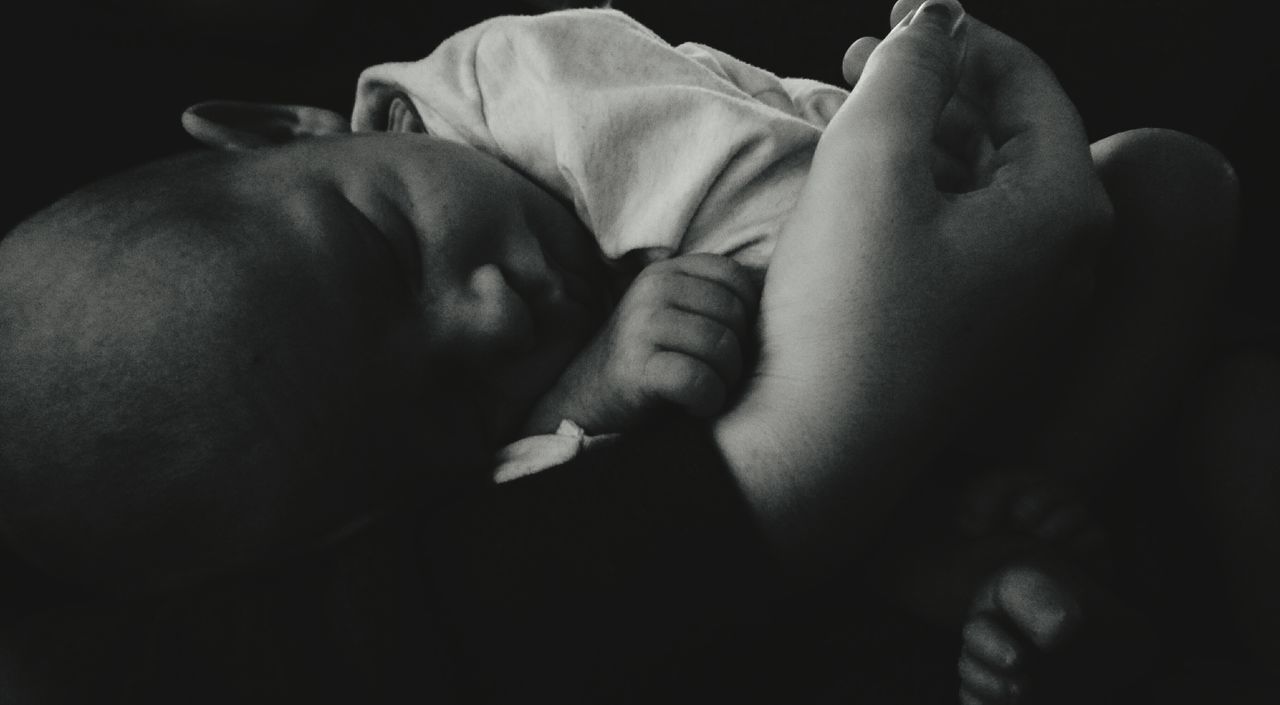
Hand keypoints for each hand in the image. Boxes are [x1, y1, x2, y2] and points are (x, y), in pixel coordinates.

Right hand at [523, 252, 757, 434]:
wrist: (585, 402)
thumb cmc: (646, 362)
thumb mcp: (673, 316)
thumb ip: (711, 301)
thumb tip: (781, 296)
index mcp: (666, 272)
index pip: (736, 278)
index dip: (747, 316)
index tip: (727, 345)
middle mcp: (652, 290)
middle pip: (734, 315)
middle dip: (738, 355)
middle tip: (717, 377)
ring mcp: (641, 326)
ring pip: (721, 347)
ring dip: (724, 382)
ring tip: (706, 392)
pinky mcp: (636, 367)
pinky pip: (697, 380)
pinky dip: (706, 401)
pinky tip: (694, 407)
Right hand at [715, 0, 1112, 571]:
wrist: (818, 452)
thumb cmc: (845, 314)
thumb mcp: (870, 162)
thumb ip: (907, 70)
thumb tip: (933, 23)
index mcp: (1062, 209)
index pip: (1026, 84)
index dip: (956, 37)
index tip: (892, 17)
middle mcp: (1061, 260)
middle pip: (1005, 135)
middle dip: (932, 86)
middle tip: (863, 58)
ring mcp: (1022, 305)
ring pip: (974, 187)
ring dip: (914, 140)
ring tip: (848, 114)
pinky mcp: (977, 335)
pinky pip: (956, 239)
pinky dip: (911, 197)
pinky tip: (857, 185)